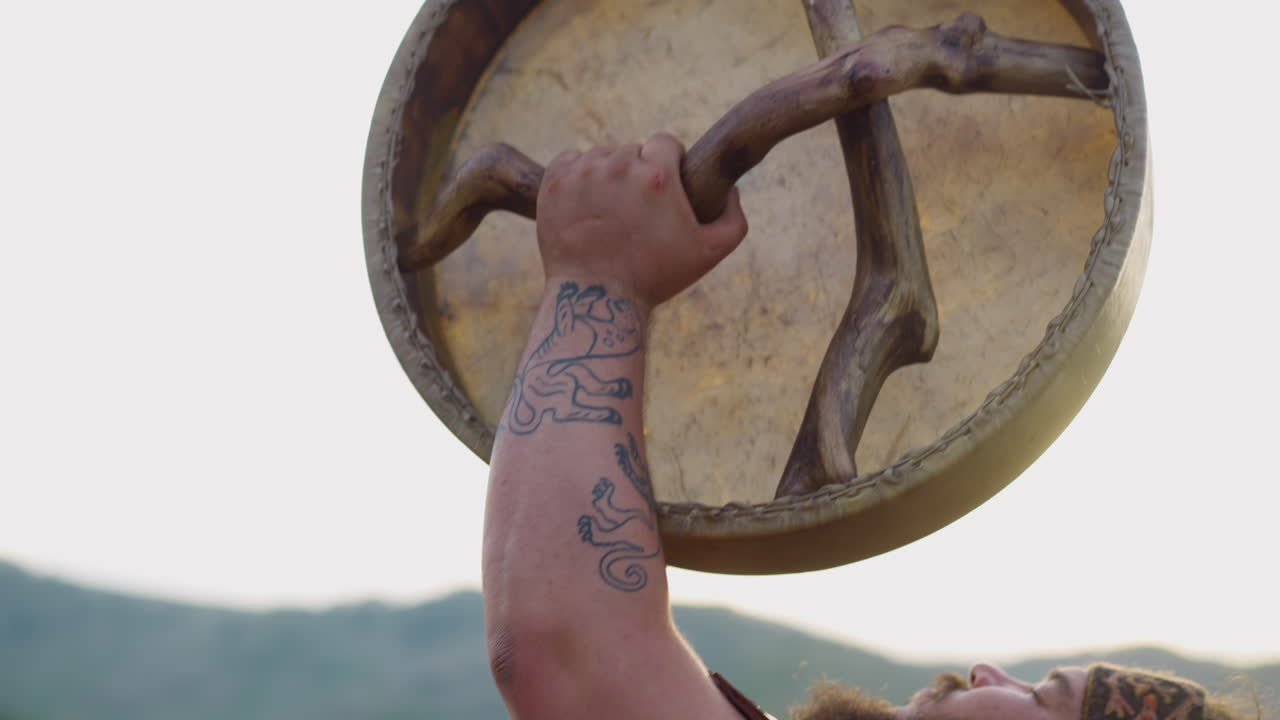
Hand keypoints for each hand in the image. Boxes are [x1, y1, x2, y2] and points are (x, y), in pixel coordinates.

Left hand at [536, 133, 748, 308]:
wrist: (596, 301)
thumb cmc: (655, 278)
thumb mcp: (710, 254)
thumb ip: (733, 218)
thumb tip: (731, 189)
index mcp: (657, 175)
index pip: (665, 142)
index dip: (668, 163)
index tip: (663, 186)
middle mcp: (618, 166)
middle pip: (632, 151)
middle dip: (637, 173)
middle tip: (635, 209)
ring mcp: (582, 173)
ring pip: (601, 157)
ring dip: (607, 176)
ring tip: (610, 211)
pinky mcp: (554, 182)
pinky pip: (569, 161)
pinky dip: (577, 177)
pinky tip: (586, 203)